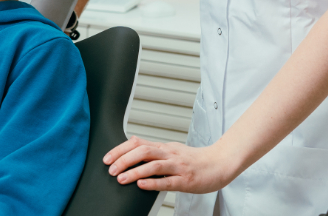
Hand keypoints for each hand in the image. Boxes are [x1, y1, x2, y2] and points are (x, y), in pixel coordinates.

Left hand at [103, 136, 231, 193]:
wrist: (220, 163)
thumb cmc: (195, 159)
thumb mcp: (172, 150)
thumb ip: (155, 149)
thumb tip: (134, 144)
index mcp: (164, 147)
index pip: (137, 143)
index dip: (120, 149)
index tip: (107, 158)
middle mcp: (169, 154)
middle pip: (143, 151)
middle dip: (124, 159)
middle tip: (111, 169)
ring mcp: (177, 166)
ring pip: (153, 165)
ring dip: (134, 171)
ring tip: (121, 178)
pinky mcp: (185, 180)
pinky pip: (167, 181)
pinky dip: (152, 182)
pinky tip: (141, 185)